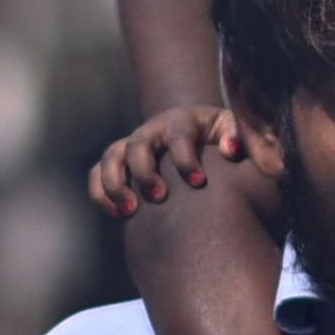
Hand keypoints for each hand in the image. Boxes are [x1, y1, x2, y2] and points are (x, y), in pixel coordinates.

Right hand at [88, 106, 246, 219]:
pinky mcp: (118, 160)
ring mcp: (131, 144)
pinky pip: (97, 172)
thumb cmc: (218, 135)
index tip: (198, 182)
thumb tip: (232, 151)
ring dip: (115, 184)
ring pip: (110, 157)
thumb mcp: (231, 129)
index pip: (178, 136)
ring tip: (129, 211)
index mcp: (181, 120)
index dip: (185, 159)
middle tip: (158, 198)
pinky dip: (100, 192)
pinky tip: (116, 214)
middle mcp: (151, 130)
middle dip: (144, 172)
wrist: (194, 130)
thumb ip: (237, 136)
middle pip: (137, 145)